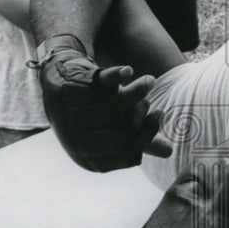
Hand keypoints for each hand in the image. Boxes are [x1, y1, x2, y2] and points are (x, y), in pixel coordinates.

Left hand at [38, 49, 171, 171]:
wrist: (59, 82)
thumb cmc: (90, 113)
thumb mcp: (111, 130)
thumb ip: (139, 140)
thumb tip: (169, 151)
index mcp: (89, 156)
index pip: (126, 153)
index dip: (146, 137)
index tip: (157, 118)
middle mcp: (82, 137)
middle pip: (125, 129)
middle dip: (144, 116)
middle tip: (150, 104)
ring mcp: (82, 111)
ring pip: (120, 105)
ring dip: (140, 91)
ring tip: (150, 81)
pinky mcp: (83, 86)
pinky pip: (103, 82)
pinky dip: (118, 75)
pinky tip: (128, 71)